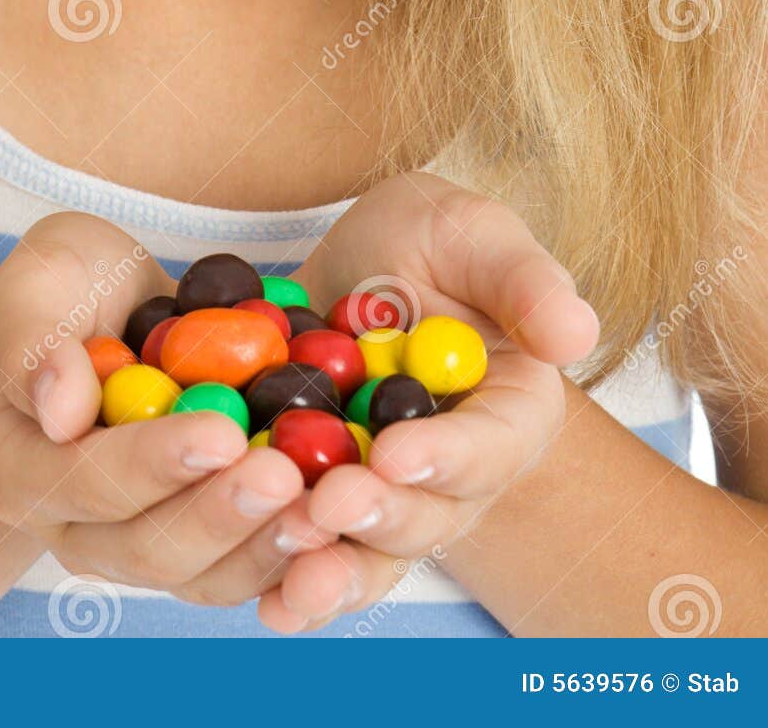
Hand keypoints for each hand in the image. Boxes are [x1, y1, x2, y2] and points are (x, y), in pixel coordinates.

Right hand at [0, 212, 331, 608]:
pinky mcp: (196, 545)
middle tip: (284, 475)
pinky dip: (289, 550)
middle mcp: (72, 528)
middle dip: (220, 516)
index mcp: (18, 469)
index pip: (84, 481)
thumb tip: (57, 408)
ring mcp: (136, 545)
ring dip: (264, 547)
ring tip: (320, 508)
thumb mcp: (38, 280)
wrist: (106, 308)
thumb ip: (33, 338)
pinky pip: (242, 567)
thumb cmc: (66, 286)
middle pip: (147, 549)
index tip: (221, 434)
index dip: (153, 464)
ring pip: (201, 576)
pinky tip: (335, 521)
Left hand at [254, 172, 600, 632]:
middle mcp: (457, 473)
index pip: (489, 446)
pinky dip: (289, 578)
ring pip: (372, 552)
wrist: (370, 261)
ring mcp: (393, 496)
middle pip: (428, 515)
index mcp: (510, 411)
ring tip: (291, 581)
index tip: (396, 453)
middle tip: (328, 502)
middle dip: (379, 516)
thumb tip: (574, 330)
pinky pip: (316, 553)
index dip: (447, 456)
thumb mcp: (478, 236)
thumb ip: (524, 280)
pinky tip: (266, 604)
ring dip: (333, 569)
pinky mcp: (330, 500)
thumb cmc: (439, 242)